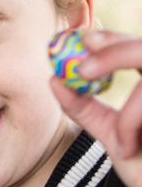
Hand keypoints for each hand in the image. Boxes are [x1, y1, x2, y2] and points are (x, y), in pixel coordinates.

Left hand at [51, 31, 141, 186]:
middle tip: (83, 69)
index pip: (136, 47)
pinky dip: (132, 125)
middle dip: (115, 52)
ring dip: (129, 107)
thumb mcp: (113, 133)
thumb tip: (54, 80)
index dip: (113, 38)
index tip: (83, 39)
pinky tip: (126, 148)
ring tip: (116, 135)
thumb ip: (85, 108)